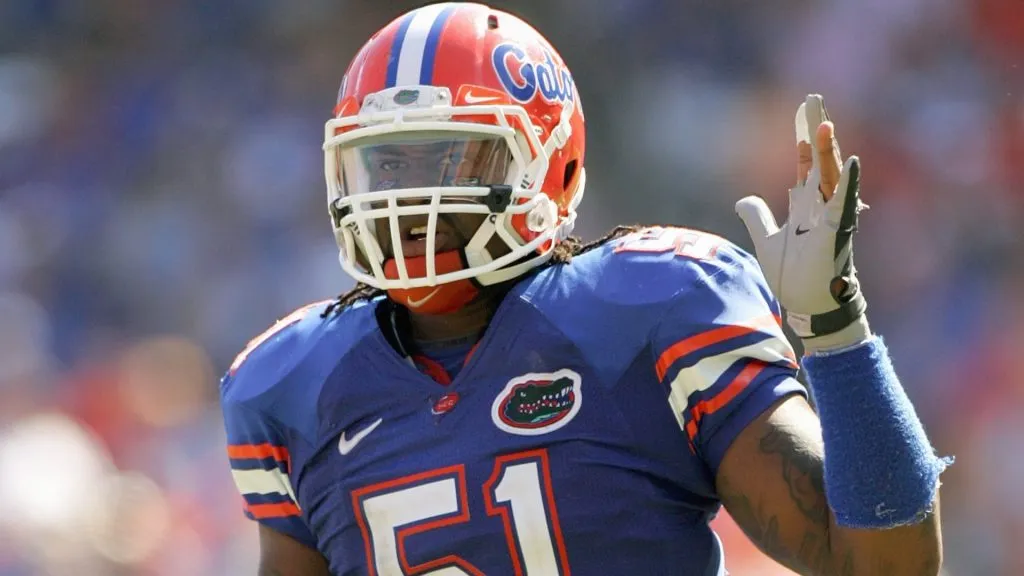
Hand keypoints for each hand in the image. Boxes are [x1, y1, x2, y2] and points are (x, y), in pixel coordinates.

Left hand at [735, 94, 869, 351]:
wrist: (807, 306)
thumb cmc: (794, 276)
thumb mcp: (767, 240)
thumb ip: (757, 217)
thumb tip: (742, 200)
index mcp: (806, 207)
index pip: (804, 165)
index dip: (803, 141)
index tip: (803, 114)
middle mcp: (821, 207)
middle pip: (819, 162)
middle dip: (816, 132)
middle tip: (814, 101)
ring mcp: (831, 218)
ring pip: (831, 176)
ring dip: (828, 150)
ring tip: (823, 121)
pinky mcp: (836, 233)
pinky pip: (844, 204)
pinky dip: (847, 183)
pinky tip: (849, 161)